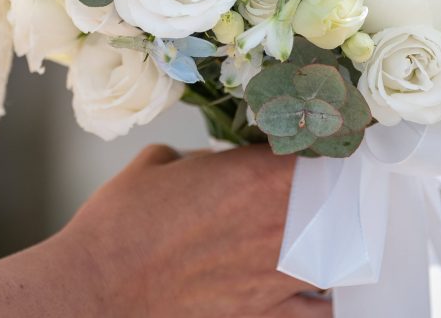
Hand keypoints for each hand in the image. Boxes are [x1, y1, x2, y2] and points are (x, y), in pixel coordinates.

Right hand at [58, 144, 331, 317]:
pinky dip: (330, 299)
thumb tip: (212, 164)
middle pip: (342, 199)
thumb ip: (199, 159)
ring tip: (328, 234)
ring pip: (344, 254)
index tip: (324, 139)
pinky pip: (324, 311)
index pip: (318, 148)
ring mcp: (279, 274)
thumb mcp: (158, 164)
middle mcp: (279, 223)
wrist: (96, 287)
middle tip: (328, 185)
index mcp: (255, 174)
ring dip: (339, 240)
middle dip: (338, 189)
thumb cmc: (120, 225)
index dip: (325, 142)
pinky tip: (324, 287)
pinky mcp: (267, 315)